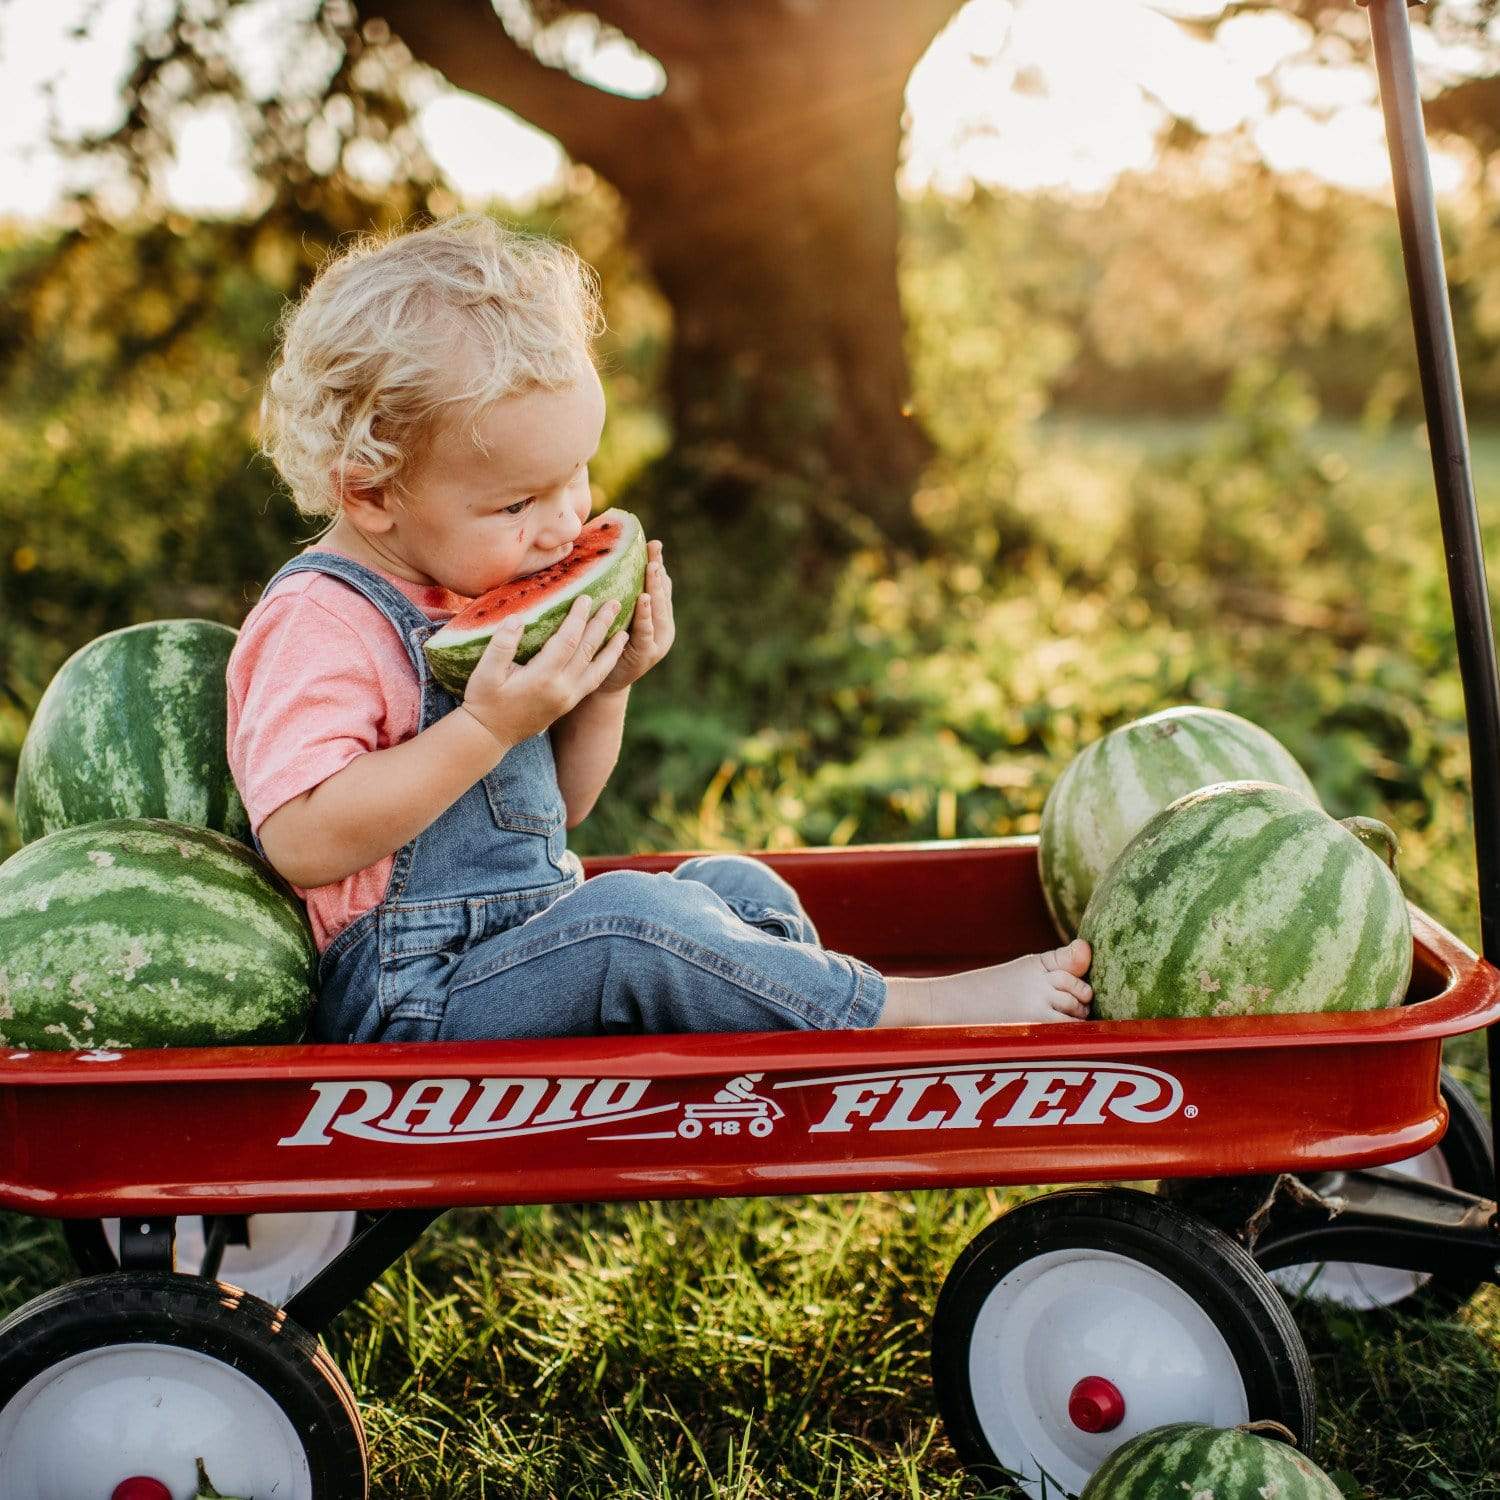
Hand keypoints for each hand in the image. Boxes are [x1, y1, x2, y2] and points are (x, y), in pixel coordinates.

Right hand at [460, 593, 629, 746]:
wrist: (490, 736)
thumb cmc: (484, 701)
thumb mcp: (485, 673)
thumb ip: (501, 645)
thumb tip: (517, 618)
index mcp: (542, 677)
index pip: (568, 641)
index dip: (578, 618)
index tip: (586, 597)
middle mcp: (562, 688)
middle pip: (588, 650)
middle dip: (602, 625)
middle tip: (615, 602)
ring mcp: (568, 698)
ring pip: (598, 669)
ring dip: (612, 648)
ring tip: (625, 631)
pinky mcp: (569, 704)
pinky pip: (594, 681)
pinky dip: (606, 665)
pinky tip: (611, 654)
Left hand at [594, 540, 674, 694]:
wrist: (602, 684)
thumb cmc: (605, 645)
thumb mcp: (617, 617)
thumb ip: (620, 595)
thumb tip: (605, 561)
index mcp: (658, 616)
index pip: (660, 585)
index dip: (658, 565)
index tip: (653, 544)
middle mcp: (663, 627)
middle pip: (662, 594)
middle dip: (657, 572)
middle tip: (654, 550)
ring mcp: (658, 642)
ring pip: (659, 610)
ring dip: (655, 588)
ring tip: (652, 568)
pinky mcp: (647, 654)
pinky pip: (647, 631)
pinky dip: (646, 615)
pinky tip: (644, 599)